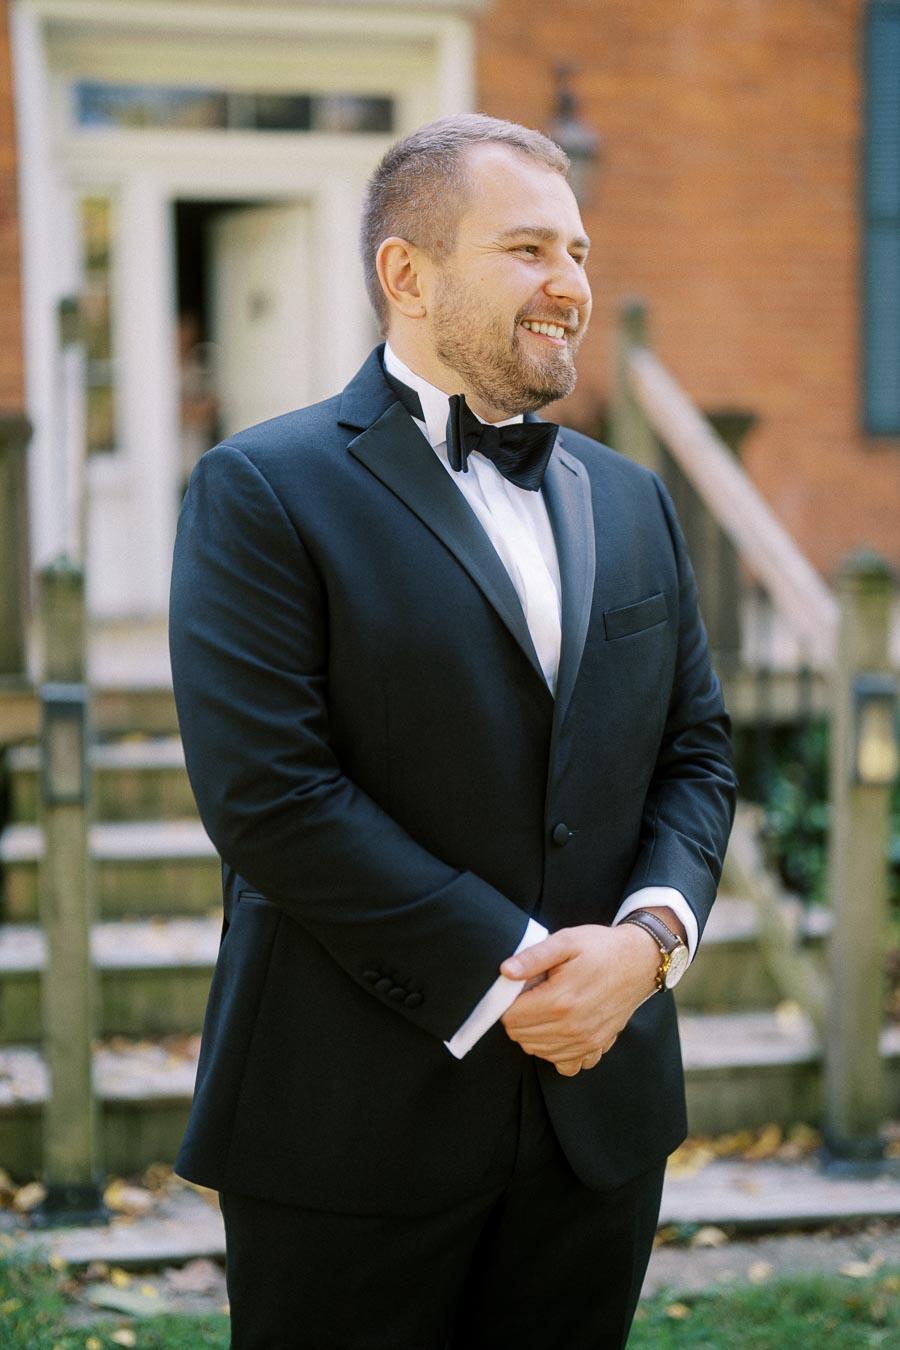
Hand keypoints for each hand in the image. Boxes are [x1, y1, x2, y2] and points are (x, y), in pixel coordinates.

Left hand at [499, 923, 660, 1075]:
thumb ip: (533, 957)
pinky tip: (559, 1028)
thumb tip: (505, 972)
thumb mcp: (566, 941)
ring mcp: (586, 1041)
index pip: (510, 1017)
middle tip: (534, 992)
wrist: (640, 960)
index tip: (519, 986)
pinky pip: (564, 1064)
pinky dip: (555, 1050)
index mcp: (560, 1000)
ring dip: (534, 1032)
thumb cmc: (601, 948)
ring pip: (537, 1051)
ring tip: (547, 1005)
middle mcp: (572, 1028)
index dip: (507, 1001)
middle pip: (520, 1036)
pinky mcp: (596, 1047)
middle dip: (519, 1015)